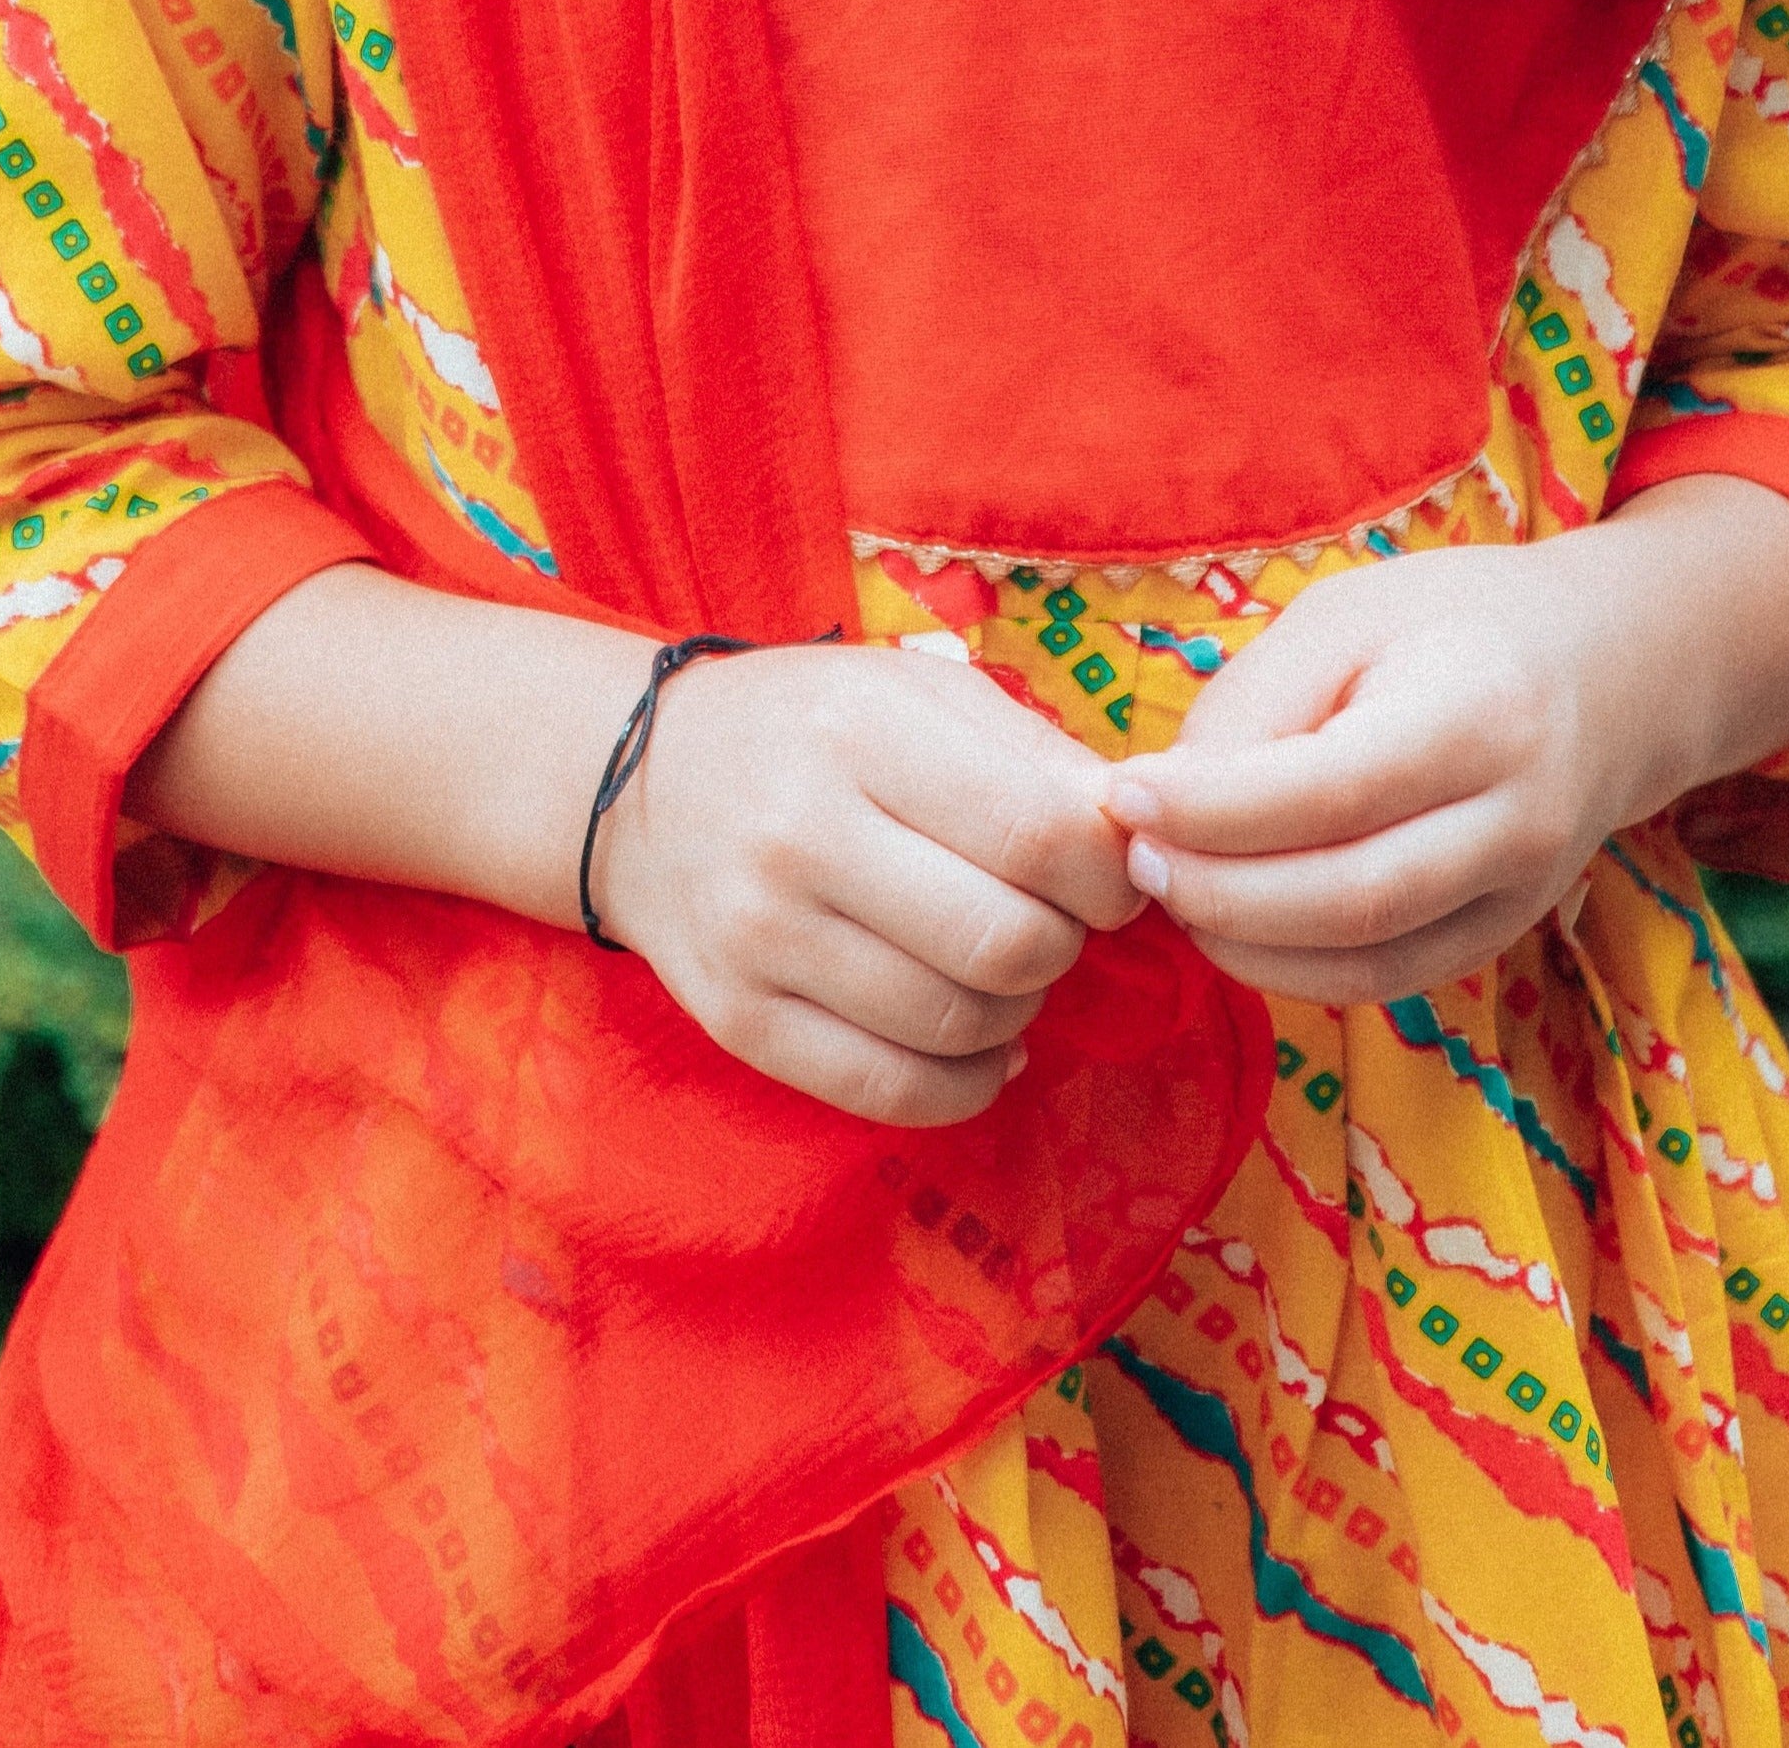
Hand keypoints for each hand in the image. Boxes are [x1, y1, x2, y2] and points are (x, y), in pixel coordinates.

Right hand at [599, 642, 1145, 1126]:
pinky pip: (896, 1093)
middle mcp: (802, 835)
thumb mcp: (919, 695)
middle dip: (1064, 944)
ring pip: (962, 1027)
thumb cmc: (813, 728)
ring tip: (996, 966)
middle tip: (1046, 918)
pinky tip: (976, 1040)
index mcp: (862, 733)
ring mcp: (762, 938)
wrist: (642, 784)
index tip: (1104, 873)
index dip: (1109, 872)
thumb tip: (1145, 842)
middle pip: (1010, 943)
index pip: (1042, 835)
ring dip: (1018, 1010)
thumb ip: (1036, 757)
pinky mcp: (740, 1022)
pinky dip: (969, 1081)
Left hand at [1099, 482, 1788, 1006]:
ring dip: (1243, 942)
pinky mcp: (1501, 938)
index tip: (1122, 794)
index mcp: (1481, 713)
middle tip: (1132, 854)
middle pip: (1349, 897)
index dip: (1212, 809)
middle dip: (1218, 890)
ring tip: (1168, 885)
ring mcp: (1521, 895)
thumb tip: (1165, 804)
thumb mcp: (1345, 615)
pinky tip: (1228, 922)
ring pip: (1366, 961)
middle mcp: (1517, 820)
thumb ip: (1257, 706)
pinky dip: (1291, 968)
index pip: (1329, 791)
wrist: (1608, 672)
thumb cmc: (1453, 624)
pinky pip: (1386, 981)